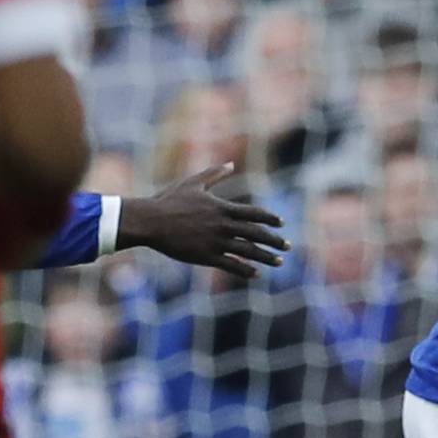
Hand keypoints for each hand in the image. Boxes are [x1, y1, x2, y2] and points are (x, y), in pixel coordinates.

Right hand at [119, 164, 290, 275]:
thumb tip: (231, 163)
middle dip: (274, 240)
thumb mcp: (193, 183)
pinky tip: (256, 274)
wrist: (150, 221)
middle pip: (256, 234)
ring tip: (279, 262)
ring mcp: (215, 242)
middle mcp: (222, 225)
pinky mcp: (206, 256)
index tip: (282, 223)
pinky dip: (246, 270)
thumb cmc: (169, 200)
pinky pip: (231, 265)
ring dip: (266, 257)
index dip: (270, 218)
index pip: (254, 213)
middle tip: (288, 246)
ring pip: (248, 251)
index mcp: (222, 208)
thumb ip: (214, 174)